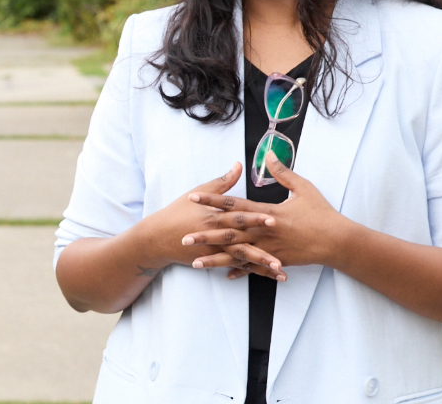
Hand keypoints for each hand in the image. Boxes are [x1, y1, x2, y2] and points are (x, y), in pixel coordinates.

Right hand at [134, 162, 282, 279]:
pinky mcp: (214, 259)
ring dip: (262, 265)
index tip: (274, 218)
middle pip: (243, 241)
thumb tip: (239, 165)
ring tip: (280, 269)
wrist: (158, 237)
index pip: (238, 216)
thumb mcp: (198, 192)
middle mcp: (216, 235)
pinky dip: (252, 271)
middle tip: (283, 252)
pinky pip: (236, 266)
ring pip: (243, 258)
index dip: (255, 217)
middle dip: (263, 246)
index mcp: (214, 217)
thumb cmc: (178, 212)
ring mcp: (215, 250)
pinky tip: (269, 275)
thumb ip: (222, 182)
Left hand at [185, 158, 355, 274]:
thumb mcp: (303, 188)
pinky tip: (224, 274)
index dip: (212, 201)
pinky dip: (239, 270)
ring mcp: (268, 249)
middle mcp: (263, 232)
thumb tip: (269, 153)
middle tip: (183, 237)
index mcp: (267, 213)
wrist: (337, 242)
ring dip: (215, 259)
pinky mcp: (275, 261)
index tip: (193, 198)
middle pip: (228, 234)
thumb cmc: (321, 213)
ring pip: (236, 255)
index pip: (233, 206)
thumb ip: (282, 172)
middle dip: (205, 235)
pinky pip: (253, 267)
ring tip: (195, 262)